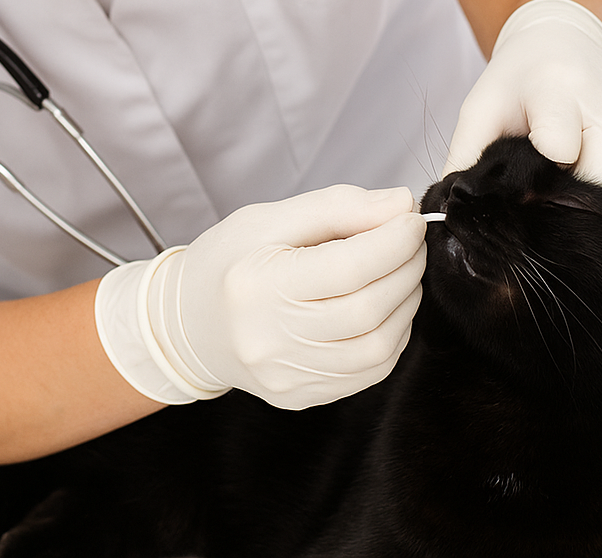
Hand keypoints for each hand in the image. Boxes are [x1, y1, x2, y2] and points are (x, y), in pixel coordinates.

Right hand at [95, 186, 424, 408]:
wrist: (188, 322)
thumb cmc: (229, 260)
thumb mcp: (272, 217)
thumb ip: (338, 206)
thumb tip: (401, 204)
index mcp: (258, 286)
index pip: (347, 268)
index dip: (394, 241)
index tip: (412, 218)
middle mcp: (270, 340)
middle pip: (368, 309)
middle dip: (406, 269)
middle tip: (413, 242)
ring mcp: (288, 376)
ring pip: (377, 347)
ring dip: (405, 303)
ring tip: (402, 271)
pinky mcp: (302, 398)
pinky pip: (368, 372)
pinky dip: (392, 335)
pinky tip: (386, 307)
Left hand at [443, 0, 601, 194]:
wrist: (566, 44)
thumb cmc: (517, 82)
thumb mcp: (480, 109)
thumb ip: (465, 159)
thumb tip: (446, 213)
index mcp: (556, 91)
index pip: (561, 144)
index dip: (542, 176)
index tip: (524, 192)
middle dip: (574, 204)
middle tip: (545, 208)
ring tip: (572, 204)